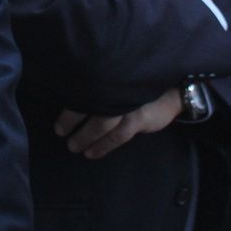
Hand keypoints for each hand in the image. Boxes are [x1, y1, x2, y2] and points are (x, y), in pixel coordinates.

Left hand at [54, 90, 182, 159]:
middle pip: (88, 105)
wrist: (171, 91)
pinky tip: (92, 153)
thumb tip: (73, 96)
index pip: (83, 89)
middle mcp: (117, 89)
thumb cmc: (139, 86)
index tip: (58, 117)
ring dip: (86, 137)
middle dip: (72, 121)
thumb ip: (102, 87)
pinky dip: (103, 145)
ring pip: (101, 123)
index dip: (69, 104)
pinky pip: (117, 135)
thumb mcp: (121, 81)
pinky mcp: (138, 117)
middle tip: (60, 132)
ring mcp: (128, 103)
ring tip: (73, 146)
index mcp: (109, 78)